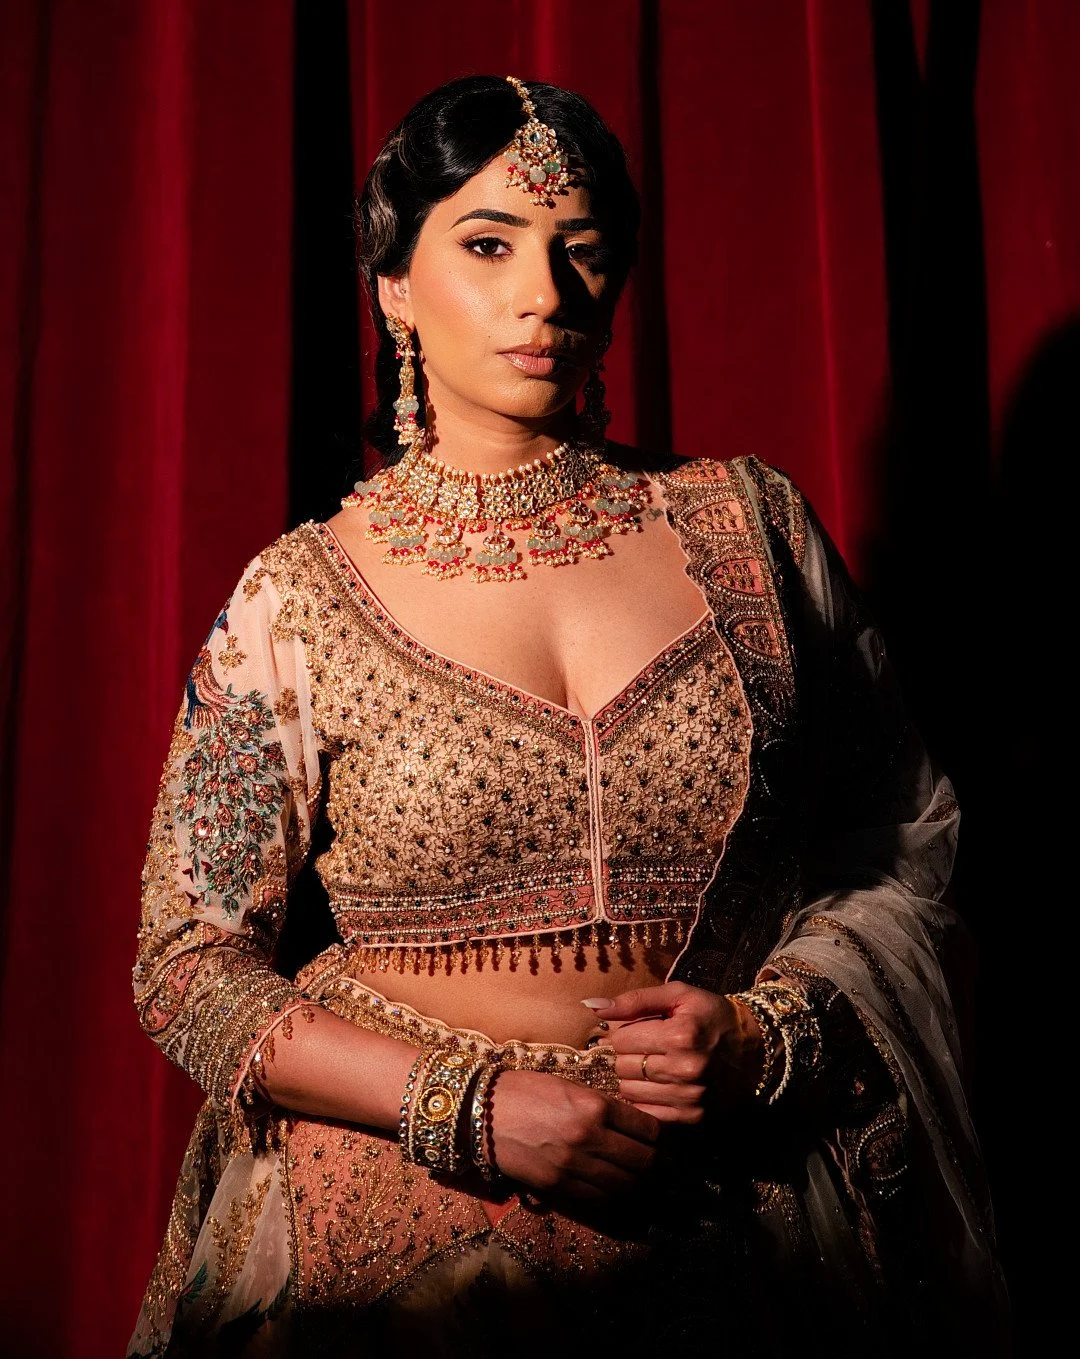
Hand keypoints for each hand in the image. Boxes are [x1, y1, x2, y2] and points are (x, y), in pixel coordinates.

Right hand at [487, 1068, 659, 1201]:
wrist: (483, 1113)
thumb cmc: (526, 1090)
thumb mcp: (569, 1086)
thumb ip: (601, 1106)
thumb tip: (631, 1124)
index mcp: (595, 1106)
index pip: (647, 1129)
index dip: (656, 1135)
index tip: (655, 1137)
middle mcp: (589, 1138)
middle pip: (643, 1161)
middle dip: (652, 1161)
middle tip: (652, 1160)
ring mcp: (573, 1166)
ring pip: (625, 1185)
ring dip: (635, 1182)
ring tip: (635, 1177)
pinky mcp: (557, 1187)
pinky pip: (598, 1199)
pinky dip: (610, 1195)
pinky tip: (609, 1187)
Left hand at [584, 982, 763, 1122]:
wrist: (754, 1048)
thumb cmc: (710, 1016)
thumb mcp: (677, 996)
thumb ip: (635, 1000)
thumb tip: (592, 1007)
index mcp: (681, 1035)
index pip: (621, 1040)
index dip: (624, 1033)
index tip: (639, 1031)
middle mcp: (686, 1069)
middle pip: (623, 1067)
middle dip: (627, 1056)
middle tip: (645, 1048)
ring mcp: (691, 1097)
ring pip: (630, 1092)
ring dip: (634, 1079)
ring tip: (652, 1066)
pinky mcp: (693, 1118)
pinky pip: (647, 1113)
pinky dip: (645, 1101)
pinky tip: (657, 1087)